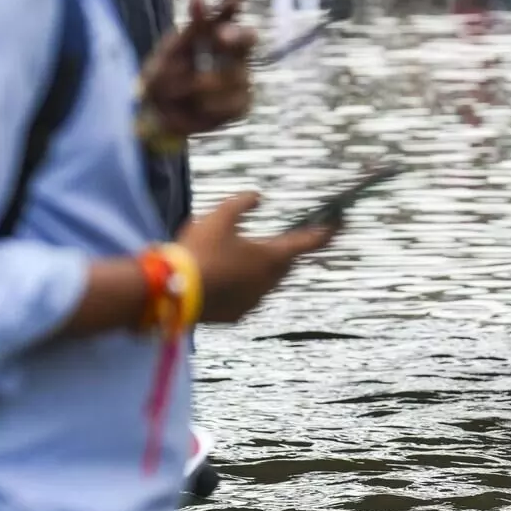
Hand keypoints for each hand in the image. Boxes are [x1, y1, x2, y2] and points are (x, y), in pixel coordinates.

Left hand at [139, 0, 257, 137]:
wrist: (157, 116)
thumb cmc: (162, 78)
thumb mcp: (172, 51)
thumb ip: (191, 28)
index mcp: (214, 38)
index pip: (229, 16)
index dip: (234, 7)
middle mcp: (232, 55)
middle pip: (248, 38)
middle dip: (237, 37)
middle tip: (221, 37)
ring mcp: (241, 79)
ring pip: (233, 74)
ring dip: (201, 84)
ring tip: (177, 93)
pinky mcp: (242, 103)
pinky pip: (232, 101)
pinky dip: (210, 104)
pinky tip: (197, 107)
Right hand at [179, 193, 335, 323]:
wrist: (172, 293)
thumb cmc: (199, 251)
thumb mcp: (219, 217)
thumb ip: (241, 203)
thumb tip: (258, 196)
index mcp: (271, 257)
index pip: (306, 242)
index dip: (324, 232)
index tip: (338, 224)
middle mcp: (268, 282)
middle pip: (286, 264)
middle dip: (287, 251)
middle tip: (284, 240)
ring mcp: (253, 301)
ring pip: (268, 282)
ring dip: (263, 270)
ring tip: (247, 258)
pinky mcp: (237, 314)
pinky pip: (248, 297)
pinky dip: (243, 286)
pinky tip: (227, 280)